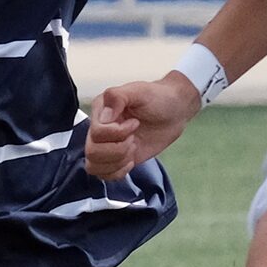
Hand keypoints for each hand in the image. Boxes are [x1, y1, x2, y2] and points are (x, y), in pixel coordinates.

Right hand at [84, 76, 200, 180]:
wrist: (174, 112)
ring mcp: (106, 146)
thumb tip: (105, 118)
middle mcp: (99, 129)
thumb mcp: (139, 91)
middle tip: (134, 138)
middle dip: (118, 149)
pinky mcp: (116, 159)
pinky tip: (131, 161)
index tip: (135, 123)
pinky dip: (118, 172)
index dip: (117, 133)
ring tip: (132, 148)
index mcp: (100, 111)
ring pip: (94, 167)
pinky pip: (104, 175)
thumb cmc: (158, 98)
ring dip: (118, 162)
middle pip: (92, 152)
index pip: (96, 133)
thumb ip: (117, 97)